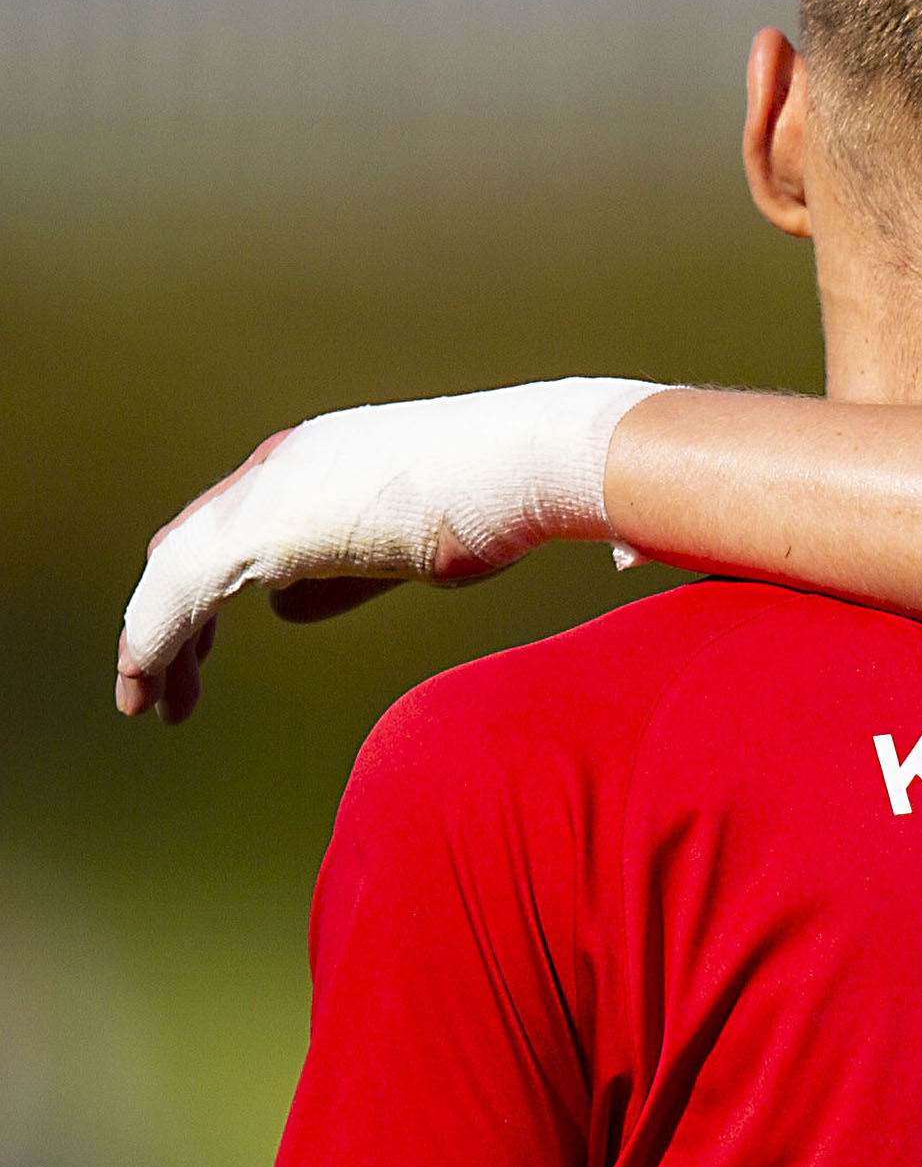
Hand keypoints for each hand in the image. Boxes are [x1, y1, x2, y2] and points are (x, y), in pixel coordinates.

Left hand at [115, 375, 662, 720]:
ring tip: (147, 702)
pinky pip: (179, 592)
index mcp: (315, 464)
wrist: (530, 465)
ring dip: (153, 642)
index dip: (207, 595)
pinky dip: (154, 641)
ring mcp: (270, 492)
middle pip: (190, 545)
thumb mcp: (407, 549)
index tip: (200, 652)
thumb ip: (343, 578)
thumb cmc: (501, 502)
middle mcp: (281, 468)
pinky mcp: (265, 527)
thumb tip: (286, 609)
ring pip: (173, 572)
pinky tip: (151, 685)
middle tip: (160, 686)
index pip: (233, 530)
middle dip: (169, 619)